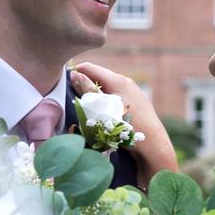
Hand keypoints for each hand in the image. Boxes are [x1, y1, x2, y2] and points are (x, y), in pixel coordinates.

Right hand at [71, 61, 178, 187]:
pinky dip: (106, 101)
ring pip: (107, 88)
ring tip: (85, 107)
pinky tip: (102, 114)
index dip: (74, 72)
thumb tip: (73, 74)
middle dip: (84, 84)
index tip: (61, 82)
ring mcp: (133, 91)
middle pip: (98, 77)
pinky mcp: (137, 102)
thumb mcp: (102, 110)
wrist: (153, 146)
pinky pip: (116, 96)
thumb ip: (87, 91)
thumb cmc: (126, 128)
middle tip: (71, 96)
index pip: (89, 67)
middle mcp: (126, 81)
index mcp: (117, 80)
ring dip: (95, 94)